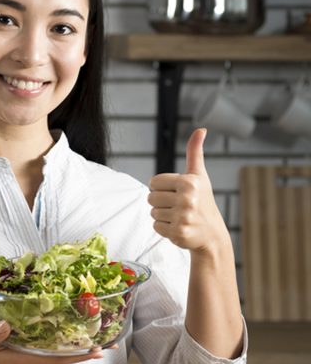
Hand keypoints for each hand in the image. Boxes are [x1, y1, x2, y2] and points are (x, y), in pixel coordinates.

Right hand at [0, 321, 107, 363]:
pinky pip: (51, 348)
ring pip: (60, 353)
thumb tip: (6, 325)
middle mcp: (33, 360)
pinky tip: (70, 334)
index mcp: (27, 359)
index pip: (59, 359)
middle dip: (87, 351)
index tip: (99, 352)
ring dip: (78, 347)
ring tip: (97, 338)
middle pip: (66, 357)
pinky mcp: (28, 351)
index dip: (79, 355)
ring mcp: (32, 356)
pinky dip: (64, 343)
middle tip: (110, 344)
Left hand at [147, 128, 229, 254]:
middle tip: (179, 206)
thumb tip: (201, 129)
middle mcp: (187, 199)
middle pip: (151, 197)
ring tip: (180, 216)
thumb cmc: (202, 200)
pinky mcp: (178, 233)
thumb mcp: (199, 175)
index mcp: (189, 182)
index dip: (162, 188)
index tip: (177, 192)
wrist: (212, 234)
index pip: (154, 182)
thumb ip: (195, 152)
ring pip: (153, 212)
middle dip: (161, 202)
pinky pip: (156, 227)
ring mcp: (183, 217)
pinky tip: (179, 227)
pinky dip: (164, 229)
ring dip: (163, 215)